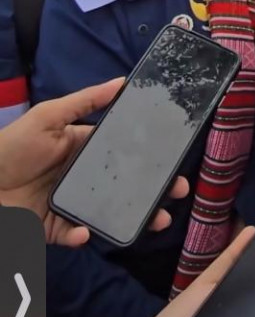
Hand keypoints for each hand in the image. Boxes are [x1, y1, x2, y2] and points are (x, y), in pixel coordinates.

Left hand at [0, 79, 188, 245]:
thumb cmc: (10, 146)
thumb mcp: (48, 116)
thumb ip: (85, 101)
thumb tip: (123, 81)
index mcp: (84, 147)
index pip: (124, 151)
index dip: (149, 155)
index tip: (174, 158)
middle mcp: (83, 176)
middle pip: (125, 184)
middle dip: (155, 189)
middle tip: (177, 191)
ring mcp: (72, 203)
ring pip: (110, 211)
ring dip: (135, 216)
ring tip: (156, 219)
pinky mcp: (54, 228)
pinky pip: (75, 234)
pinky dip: (82, 235)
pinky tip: (87, 232)